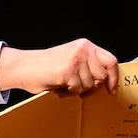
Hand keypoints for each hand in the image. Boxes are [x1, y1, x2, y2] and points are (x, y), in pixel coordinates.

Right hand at [0, 39, 118, 94]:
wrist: (24, 66)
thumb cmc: (46, 66)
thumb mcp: (71, 58)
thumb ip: (88, 65)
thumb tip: (106, 81)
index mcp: (85, 45)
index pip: (111, 61)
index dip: (113, 77)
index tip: (111, 88)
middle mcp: (83, 49)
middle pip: (101, 76)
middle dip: (92, 87)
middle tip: (77, 88)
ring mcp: (76, 60)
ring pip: (89, 85)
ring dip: (77, 90)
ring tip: (64, 84)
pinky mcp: (68, 71)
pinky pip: (77, 89)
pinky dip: (68, 92)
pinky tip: (59, 86)